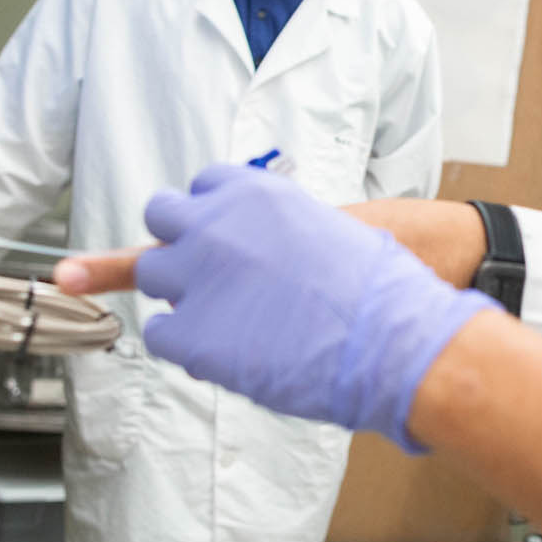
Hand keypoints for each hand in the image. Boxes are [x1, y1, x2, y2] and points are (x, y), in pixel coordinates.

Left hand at [129, 166, 495, 451]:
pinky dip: (183, 345)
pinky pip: (158, 333)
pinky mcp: (190, 333)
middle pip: (161, 214)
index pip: (202, 186)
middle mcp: (214, 224)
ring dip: (179, 292)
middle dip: (179, 240)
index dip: (213, 215)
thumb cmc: (375, 288)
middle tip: (206, 273)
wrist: (390, 340)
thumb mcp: (327, 228)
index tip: (225, 238)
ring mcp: (197, 277)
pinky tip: (223, 354)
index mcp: (252, 192)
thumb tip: (263, 256)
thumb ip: (279, 231)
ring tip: (225, 321)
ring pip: (151, 272)